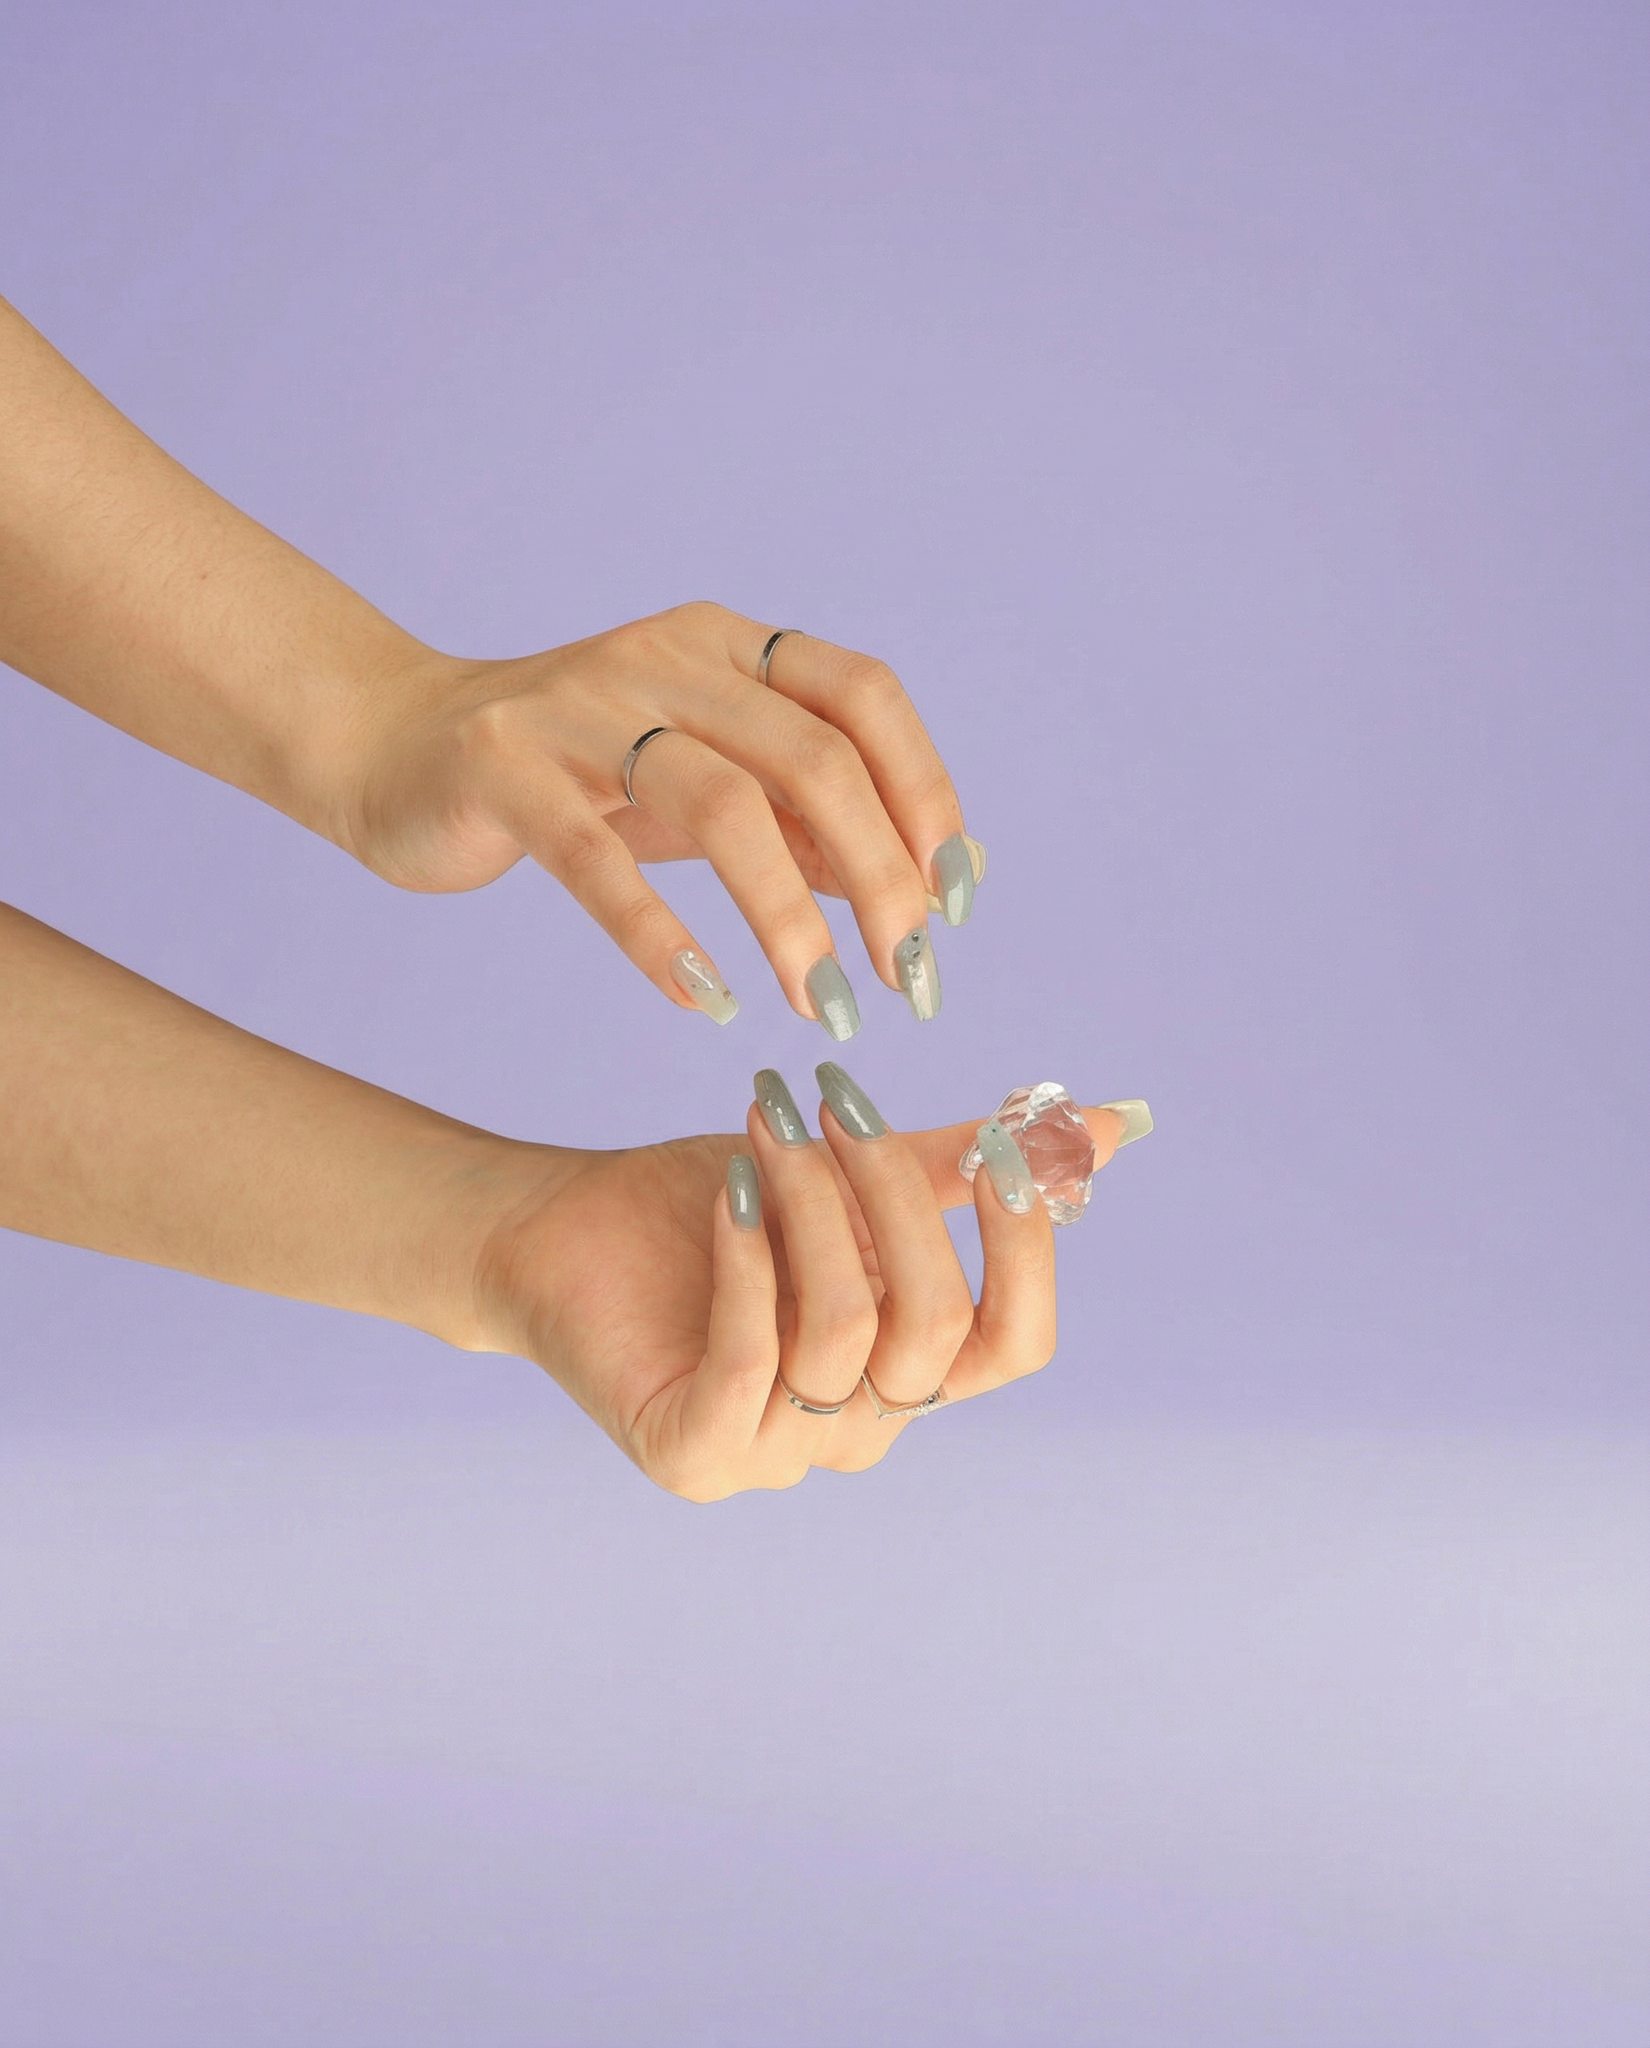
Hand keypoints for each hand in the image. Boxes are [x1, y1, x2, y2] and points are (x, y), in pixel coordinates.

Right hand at [345, 603, 982, 1032]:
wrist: (390, 744)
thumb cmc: (569, 775)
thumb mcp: (697, 781)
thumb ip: (796, 817)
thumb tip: (915, 885)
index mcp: (726, 645)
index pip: (864, 696)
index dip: (926, 792)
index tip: (953, 901)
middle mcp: (664, 658)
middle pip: (812, 758)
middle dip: (879, 878)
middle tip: (904, 979)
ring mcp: (579, 708)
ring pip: (719, 805)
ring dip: (788, 919)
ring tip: (822, 1007)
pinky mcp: (503, 769)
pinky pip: (597, 860)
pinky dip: (661, 937)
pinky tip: (706, 999)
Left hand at [472, 1070, 1131, 1501]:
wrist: (562, 1228)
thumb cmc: (715, 1204)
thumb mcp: (850, 1178)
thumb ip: (964, 1164)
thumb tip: (1109, 1120)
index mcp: (907, 1376)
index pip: (1016, 1342)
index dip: (1026, 1250)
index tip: (1004, 1138)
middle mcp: (858, 1431)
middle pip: (935, 1326)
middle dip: (894, 1197)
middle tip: (838, 1096)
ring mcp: (776, 1457)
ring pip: (847, 1330)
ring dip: (813, 1207)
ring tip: (771, 1120)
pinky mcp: (692, 1456)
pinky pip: (752, 1357)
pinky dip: (750, 1260)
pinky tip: (732, 1187)